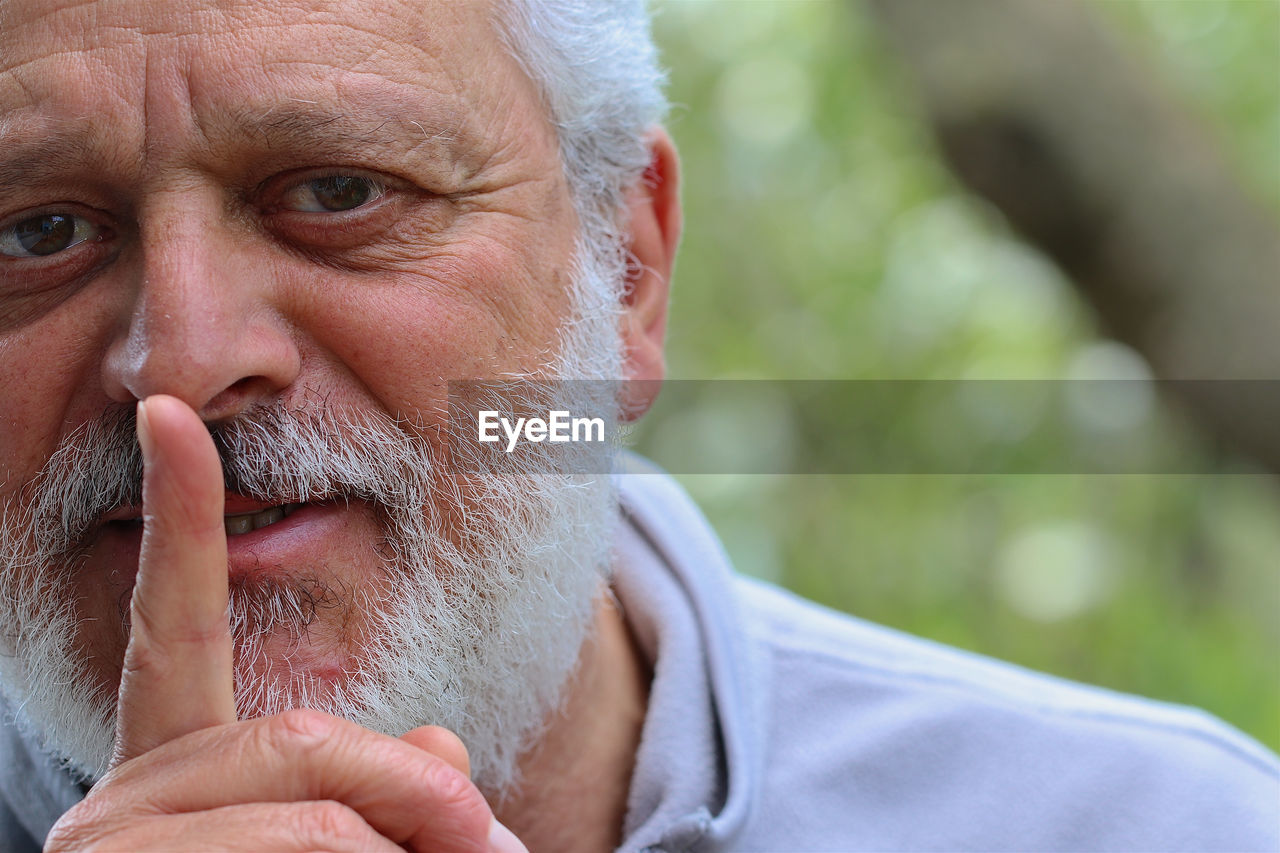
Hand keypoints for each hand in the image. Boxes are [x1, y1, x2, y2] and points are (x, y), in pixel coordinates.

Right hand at [45, 395, 525, 851]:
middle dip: (412, 797)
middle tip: (498, 848)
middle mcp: (120, 803)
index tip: (166, 417)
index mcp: (171, 766)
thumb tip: (449, 750)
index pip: (177, 625)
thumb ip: (385, 791)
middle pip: (303, 748)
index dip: (176, 518)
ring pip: (311, 828)